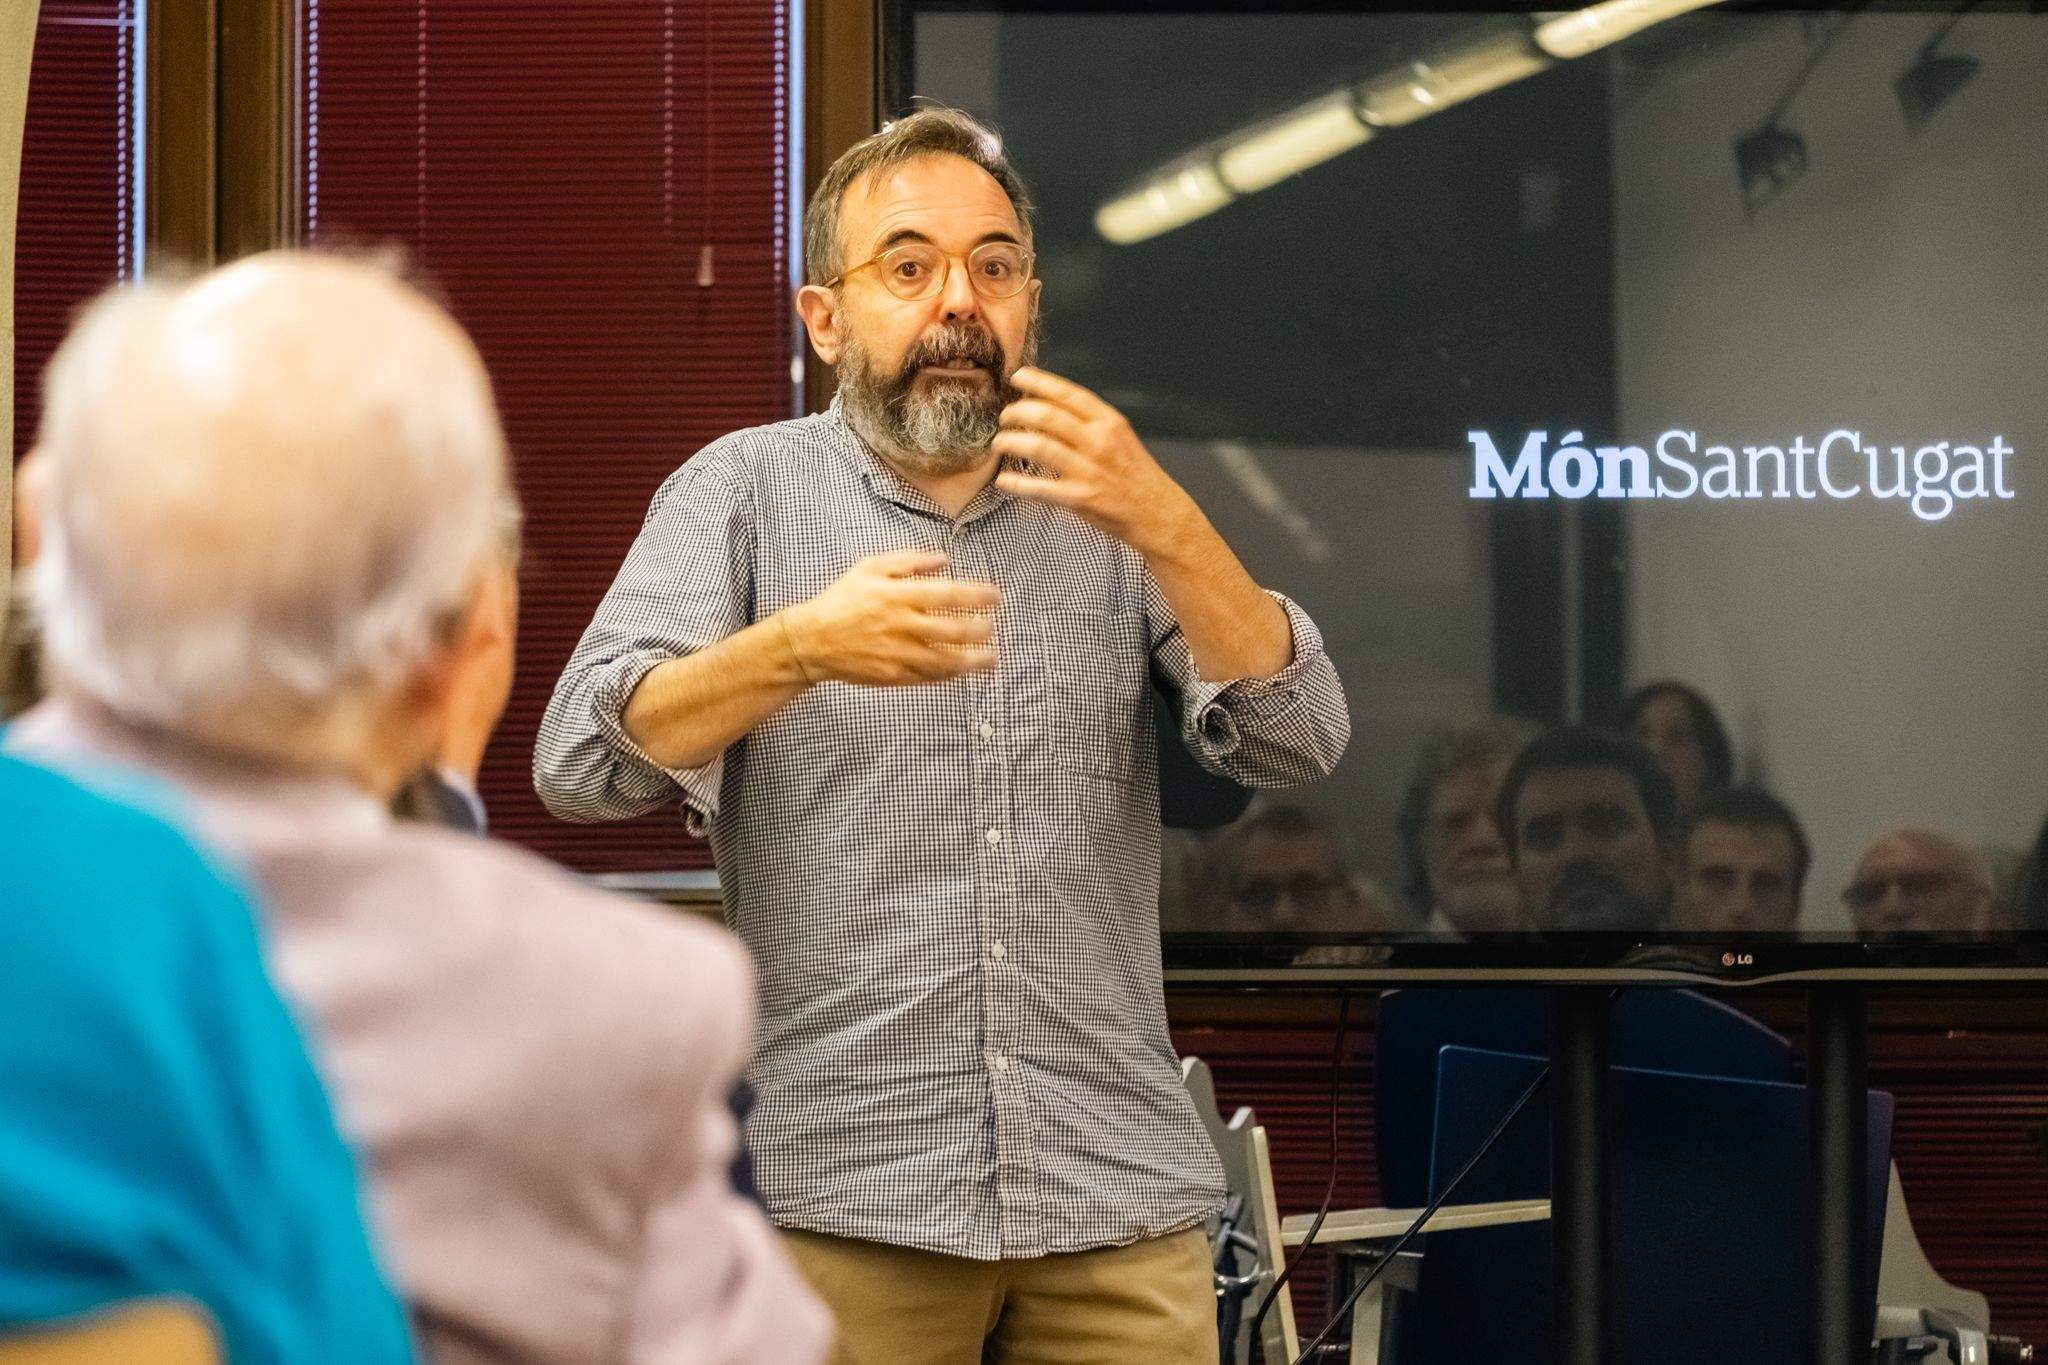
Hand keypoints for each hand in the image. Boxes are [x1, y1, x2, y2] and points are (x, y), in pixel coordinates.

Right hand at [780, 550, 998, 686]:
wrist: (812, 640)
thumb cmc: (842, 600)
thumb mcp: (870, 568)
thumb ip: (909, 561)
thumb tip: (944, 560)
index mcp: (899, 595)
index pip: (950, 594)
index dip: (978, 596)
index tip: (996, 597)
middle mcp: (903, 625)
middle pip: (955, 630)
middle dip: (982, 630)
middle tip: (994, 628)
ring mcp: (899, 654)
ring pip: (947, 660)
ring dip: (974, 661)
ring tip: (991, 659)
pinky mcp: (894, 676)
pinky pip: (929, 677)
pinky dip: (949, 675)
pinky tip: (962, 671)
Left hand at [991, 368, 1196, 555]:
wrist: (1157, 512)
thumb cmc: (1134, 473)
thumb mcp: (1119, 437)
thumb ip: (1088, 422)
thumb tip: (1047, 406)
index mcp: (1109, 422)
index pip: (1069, 394)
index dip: (1039, 382)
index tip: (1018, 377)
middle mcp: (1099, 442)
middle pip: (1048, 416)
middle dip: (1018, 412)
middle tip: (1005, 416)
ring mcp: (1090, 470)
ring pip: (1040, 447)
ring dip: (1012, 442)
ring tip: (999, 443)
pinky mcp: (1081, 498)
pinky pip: (1040, 489)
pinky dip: (1017, 484)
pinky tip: (1003, 481)